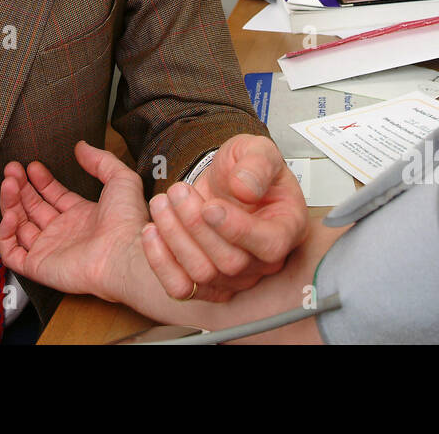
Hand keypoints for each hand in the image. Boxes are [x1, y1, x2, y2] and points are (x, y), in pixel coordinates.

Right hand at [0, 141, 148, 303]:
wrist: (124, 254)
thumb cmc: (127, 222)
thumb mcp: (121, 179)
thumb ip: (101, 160)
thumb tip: (82, 147)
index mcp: (83, 216)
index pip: (54, 197)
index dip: (41, 181)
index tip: (31, 165)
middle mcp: (64, 233)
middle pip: (33, 208)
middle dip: (21, 187)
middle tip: (12, 169)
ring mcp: (50, 250)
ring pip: (19, 227)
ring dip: (10, 204)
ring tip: (9, 182)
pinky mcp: (39, 267)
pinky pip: (12, 253)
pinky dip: (6, 234)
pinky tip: (11, 213)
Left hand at [144, 134, 307, 301]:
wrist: (226, 183)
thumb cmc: (246, 169)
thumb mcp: (256, 150)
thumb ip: (257, 163)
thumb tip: (245, 188)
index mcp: (286, 227)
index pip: (270, 244)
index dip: (237, 230)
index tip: (210, 206)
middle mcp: (264, 260)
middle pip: (231, 262)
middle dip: (196, 225)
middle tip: (178, 191)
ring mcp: (236, 277)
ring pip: (203, 274)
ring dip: (174, 237)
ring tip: (162, 201)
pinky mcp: (207, 283)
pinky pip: (181, 288)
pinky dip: (160, 262)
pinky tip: (152, 231)